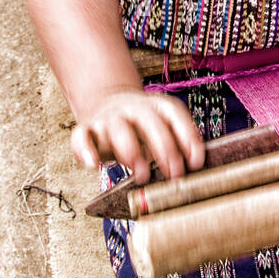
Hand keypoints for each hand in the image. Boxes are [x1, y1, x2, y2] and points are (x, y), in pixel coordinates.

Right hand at [70, 87, 205, 183]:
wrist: (106, 102)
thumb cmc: (142, 128)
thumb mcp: (162, 129)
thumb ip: (177, 145)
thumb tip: (196, 170)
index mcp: (156, 105)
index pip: (174, 114)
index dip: (188, 136)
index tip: (196, 163)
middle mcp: (132, 108)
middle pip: (150, 122)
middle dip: (165, 149)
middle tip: (174, 175)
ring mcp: (108, 118)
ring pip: (118, 129)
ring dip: (132, 152)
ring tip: (142, 175)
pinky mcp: (85, 130)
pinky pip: (81, 137)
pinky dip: (85, 150)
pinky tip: (92, 164)